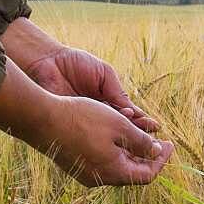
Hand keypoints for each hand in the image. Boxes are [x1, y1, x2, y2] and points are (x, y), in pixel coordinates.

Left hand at [26, 47, 159, 132]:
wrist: (48, 61)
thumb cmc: (76, 63)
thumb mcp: (104, 75)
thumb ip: (118, 92)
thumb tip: (134, 111)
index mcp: (107, 102)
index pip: (128, 116)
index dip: (141, 122)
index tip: (155, 127)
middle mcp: (97, 115)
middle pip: (120, 129)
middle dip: (137, 135)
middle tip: (151, 141)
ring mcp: (84, 122)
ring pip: (107, 136)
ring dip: (123, 140)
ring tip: (137, 143)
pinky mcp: (71, 125)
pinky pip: (89, 135)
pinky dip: (102, 139)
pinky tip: (115, 141)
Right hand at [45, 95, 173, 185]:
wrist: (42, 119)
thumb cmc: (83, 119)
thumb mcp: (120, 126)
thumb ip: (141, 142)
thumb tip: (155, 152)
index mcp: (114, 172)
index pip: (147, 175)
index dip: (161, 160)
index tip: (170, 144)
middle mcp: (100, 178)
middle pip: (132, 172)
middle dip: (147, 156)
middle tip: (158, 139)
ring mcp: (85, 173)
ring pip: (116, 165)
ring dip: (130, 151)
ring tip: (139, 133)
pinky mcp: (75, 164)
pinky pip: (102, 160)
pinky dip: (114, 149)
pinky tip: (116, 133)